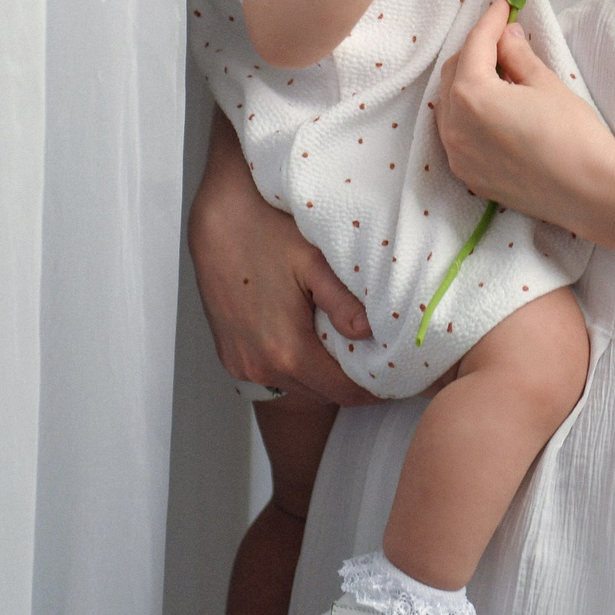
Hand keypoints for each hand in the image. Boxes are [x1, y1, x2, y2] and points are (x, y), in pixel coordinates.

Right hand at [188, 110, 379, 404]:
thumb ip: (342, 302)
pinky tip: (310, 342)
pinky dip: (296, 369)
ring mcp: (241, 365)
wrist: (217, 218)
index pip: (344, 392)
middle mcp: (260, 367)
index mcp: (286, 350)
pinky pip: (272, 377)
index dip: (375, 387)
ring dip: (322, 377)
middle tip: (379, 361)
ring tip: (348, 351)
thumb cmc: (264, 230)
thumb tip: (372, 333)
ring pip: (297, 389)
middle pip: (321, 395)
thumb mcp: (312, 261)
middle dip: (352, 383)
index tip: (397, 376)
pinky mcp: (230, 356)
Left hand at [434, 1, 614, 231]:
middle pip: (454, 73)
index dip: (490, 20)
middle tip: (504, 37)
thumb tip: (506, 34)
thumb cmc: (572, 133)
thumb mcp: (544, 83)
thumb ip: (517, 55)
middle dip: (476, 51)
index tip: (504, 5)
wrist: (589, 191)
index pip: (475, 45)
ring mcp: (457, 155)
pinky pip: (457, 133)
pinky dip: (468, 113)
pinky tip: (495, 108)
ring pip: (450, 104)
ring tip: (501, 72)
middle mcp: (453, 126)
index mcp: (471, 95)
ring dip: (468, 82)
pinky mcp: (468, 175)